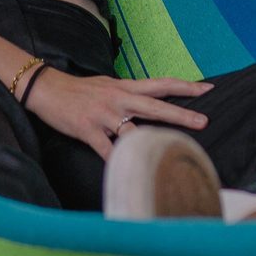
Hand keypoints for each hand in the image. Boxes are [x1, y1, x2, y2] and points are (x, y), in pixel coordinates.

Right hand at [26, 69, 210, 160]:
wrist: (47, 88)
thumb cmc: (80, 90)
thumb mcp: (109, 85)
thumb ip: (129, 94)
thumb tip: (150, 100)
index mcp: (125, 87)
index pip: (161, 84)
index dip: (185, 86)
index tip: (208, 89)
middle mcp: (119, 99)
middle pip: (156, 106)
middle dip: (181, 114)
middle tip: (204, 121)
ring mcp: (104, 115)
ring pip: (133, 129)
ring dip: (152, 141)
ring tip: (170, 151)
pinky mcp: (88, 130)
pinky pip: (106, 149)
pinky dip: (117, 160)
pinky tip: (129, 170)